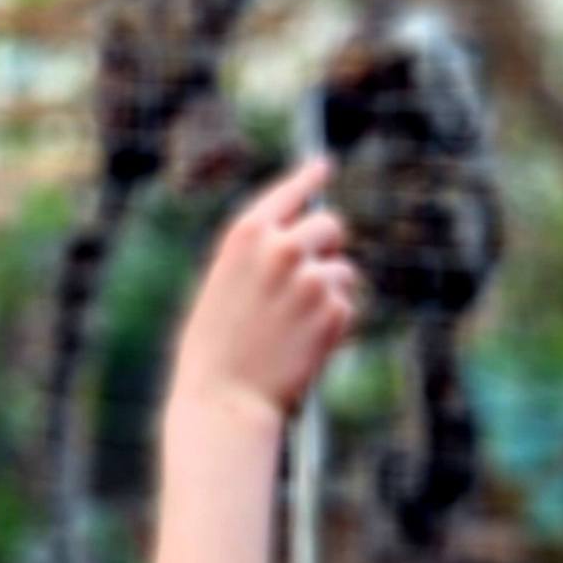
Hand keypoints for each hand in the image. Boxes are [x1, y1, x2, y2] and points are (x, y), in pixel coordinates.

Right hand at [167, 156, 360, 427]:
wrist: (224, 397)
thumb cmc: (216, 346)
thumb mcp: (227, 284)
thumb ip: (263, 255)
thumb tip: (309, 242)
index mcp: (246, 234)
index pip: (288, 193)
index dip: (308, 178)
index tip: (324, 165)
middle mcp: (282, 247)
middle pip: (331, 226)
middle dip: (327, 248)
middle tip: (308, 280)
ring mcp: (311, 277)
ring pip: (343, 270)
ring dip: (329, 292)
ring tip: (292, 327)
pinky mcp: (335, 310)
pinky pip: (346, 305)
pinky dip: (333, 324)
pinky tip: (303, 345)